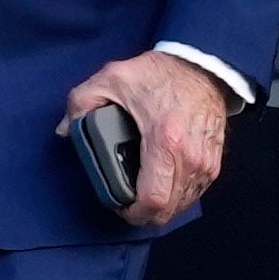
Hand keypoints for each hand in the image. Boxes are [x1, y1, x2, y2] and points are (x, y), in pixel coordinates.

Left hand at [65, 50, 231, 228]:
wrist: (202, 64)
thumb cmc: (161, 73)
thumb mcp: (112, 79)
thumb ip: (81, 103)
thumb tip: (64, 129)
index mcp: (164, 141)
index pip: (153, 200)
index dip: (133, 213)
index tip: (119, 208)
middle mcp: (190, 157)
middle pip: (169, 210)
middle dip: (145, 215)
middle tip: (127, 204)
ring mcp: (206, 161)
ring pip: (183, 204)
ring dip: (163, 206)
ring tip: (144, 194)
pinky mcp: (214, 161)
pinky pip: (196, 192)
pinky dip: (178, 195)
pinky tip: (163, 184)